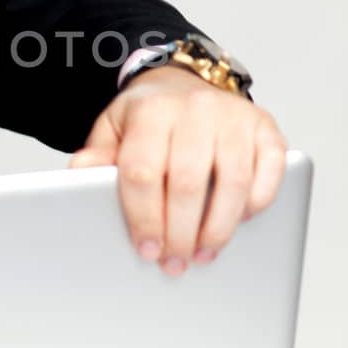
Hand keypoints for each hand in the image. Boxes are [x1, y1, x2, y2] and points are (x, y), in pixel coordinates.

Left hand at [69, 66, 286, 275]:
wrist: (183, 84)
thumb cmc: (148, 118)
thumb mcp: (112, 130)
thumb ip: (96, 156)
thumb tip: (77, 175)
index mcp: (151, 111)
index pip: (143, 172)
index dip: (144, 217)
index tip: (147, 249)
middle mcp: (196, 109)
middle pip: (188, 183)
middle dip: (181, 234)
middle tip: (175, 263)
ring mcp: (235, 116)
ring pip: (232, 183)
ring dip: (218, 228)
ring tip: (204, 254)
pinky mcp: (265, 127)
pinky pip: (270, 171)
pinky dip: (256, 203)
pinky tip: (238, 223)